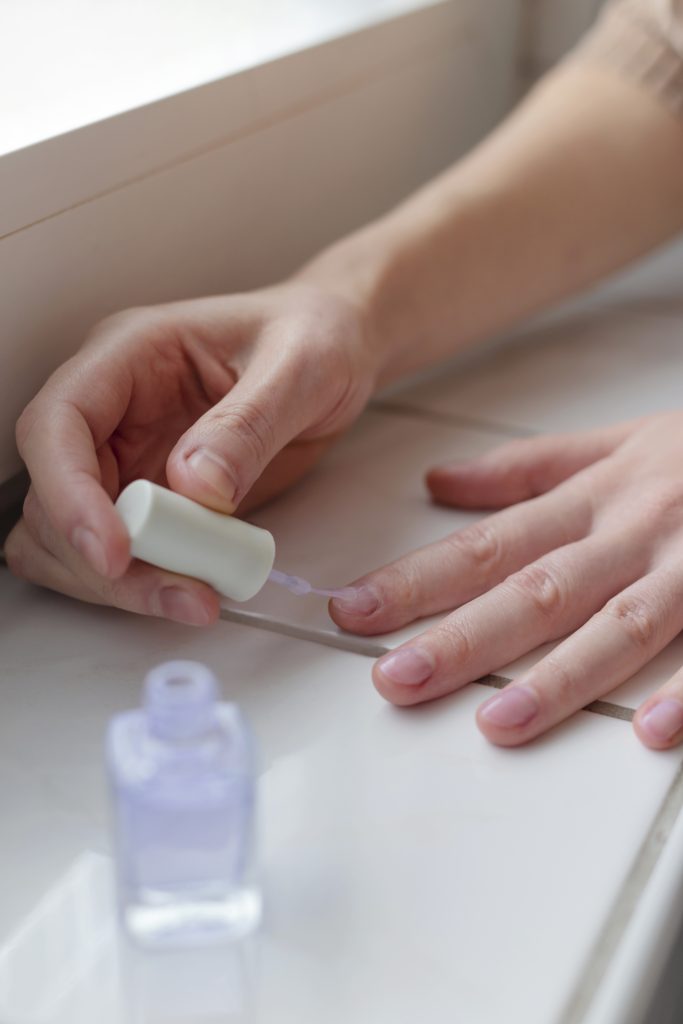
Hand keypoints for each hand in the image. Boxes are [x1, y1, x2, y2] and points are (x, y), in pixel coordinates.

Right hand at [7, 283, 378, 622]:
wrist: (337, 353)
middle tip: (182, 591)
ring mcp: (128, 459)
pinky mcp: (154, 502)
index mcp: (129, 355)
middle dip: (101, 558)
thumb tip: (194, 484)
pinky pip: (120, 556)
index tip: (115, 550)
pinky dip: (143, 585)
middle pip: (54, 496)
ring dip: (119, 583)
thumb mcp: (301, 367)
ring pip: (71, 539)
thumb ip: (249, 423)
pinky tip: (196, 589)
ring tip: (196, 598)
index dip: (68, 493)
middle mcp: (114, 411)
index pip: (58, 423)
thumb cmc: (315, 336)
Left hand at [330, 413, 682, 749]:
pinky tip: (647, 731)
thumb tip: (438, 482)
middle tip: (396, 679)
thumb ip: (524, 469)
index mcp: (592, 501)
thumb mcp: (611, 444)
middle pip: (538, 589)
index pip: (488, 545)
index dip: (417, 579)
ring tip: (498, 723)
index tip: (352, 610)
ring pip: (619, 623)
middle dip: (464, 637)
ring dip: (559, 676)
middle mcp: (631, 533)